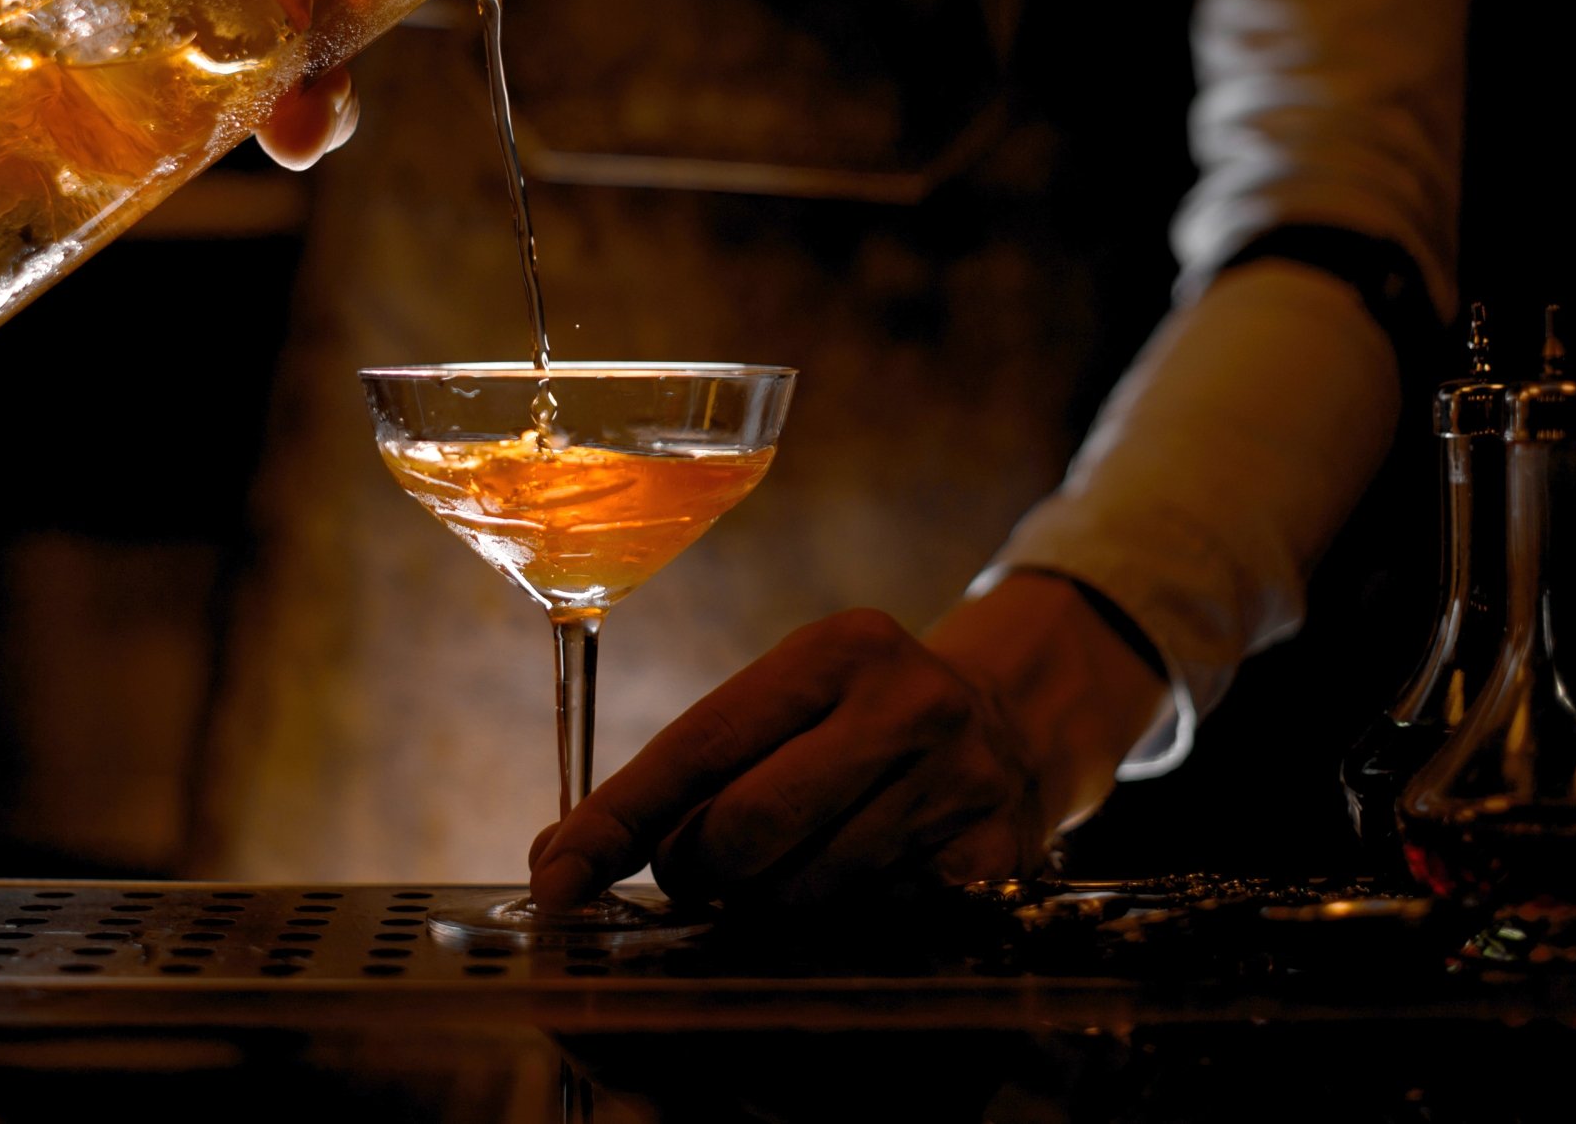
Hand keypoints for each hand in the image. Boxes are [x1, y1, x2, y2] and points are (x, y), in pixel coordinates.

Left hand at [527, 574, 1170, 910]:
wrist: (1017, 722)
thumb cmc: (861, 721)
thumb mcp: (790, 702)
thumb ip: (687, 769)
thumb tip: (562, 858)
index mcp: (835, 649)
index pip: (699, 744)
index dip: (618, 818)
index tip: (558, 872)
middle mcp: (906, 703)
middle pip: (744, 831)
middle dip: (697, 869)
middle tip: (703, 868)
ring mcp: (960, 783)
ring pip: (801, 894)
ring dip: (766, 902)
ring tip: (792, 864)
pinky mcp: (994, 857)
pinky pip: (867, 924)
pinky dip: (838, 920)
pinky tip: (858, 881)